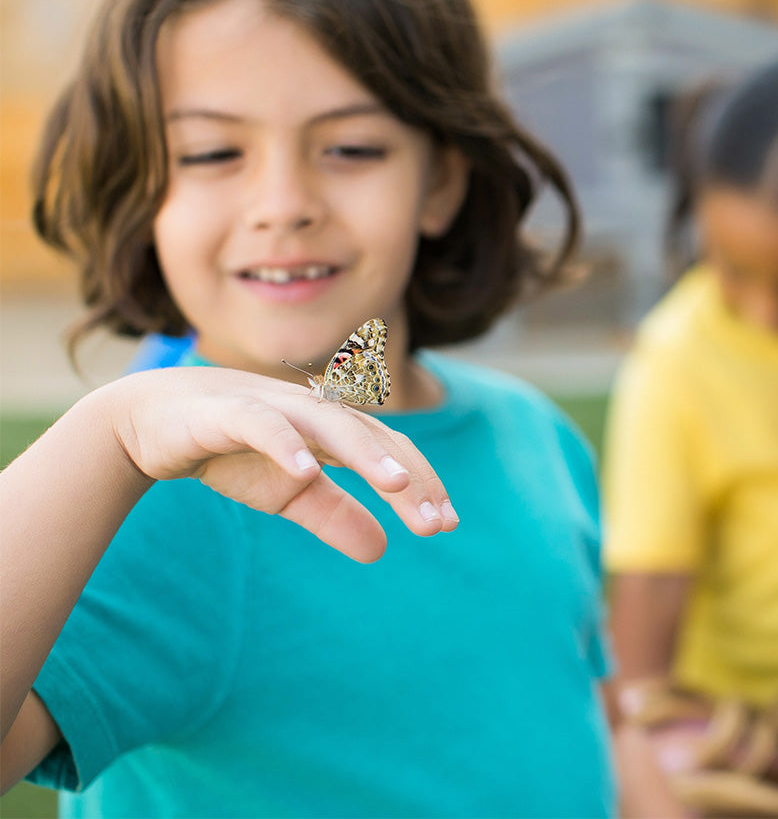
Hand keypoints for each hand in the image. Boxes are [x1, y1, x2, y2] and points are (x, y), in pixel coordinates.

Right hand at [106, 366, 456, 561]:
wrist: (153, 422)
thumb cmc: (232, 451)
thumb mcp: (288, 494)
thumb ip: (334, 515)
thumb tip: (382, 550)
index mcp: (331, 430)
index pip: (389, 452)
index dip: (421, 484)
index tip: (445, 524)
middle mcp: (312, 411)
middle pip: (373, 438)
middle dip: (409, 478)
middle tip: (437, 523)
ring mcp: (273, 405)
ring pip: (329, 423)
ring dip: (366, 452)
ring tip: (398, 485)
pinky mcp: (227, 411)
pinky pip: (262, 423)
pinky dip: (284, 444)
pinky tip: (305, 471)